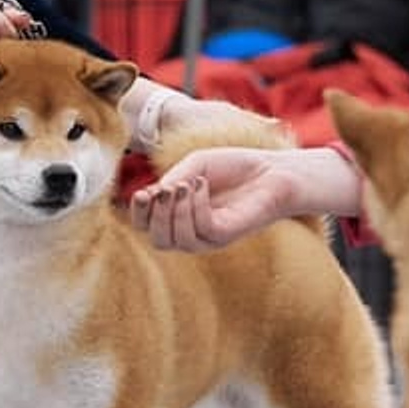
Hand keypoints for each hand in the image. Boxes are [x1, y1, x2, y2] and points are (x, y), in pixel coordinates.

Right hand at [129, 146, 361, 250]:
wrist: (271, 169)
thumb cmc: (233, 167)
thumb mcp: (193, 167)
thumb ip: (170, 180)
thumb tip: (147, 197)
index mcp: (178, 216)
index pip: (146, 227)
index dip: (138, 213)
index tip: (141, 192)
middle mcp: (191, 231)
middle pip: (158, 240)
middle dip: (154, 215)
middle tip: (164, 188)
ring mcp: (209, 237)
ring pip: (176, 239)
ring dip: (174, 210)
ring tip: (187, 183)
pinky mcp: (226, 235)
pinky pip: (201, 228)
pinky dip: (195, 206)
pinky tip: (201, 185)